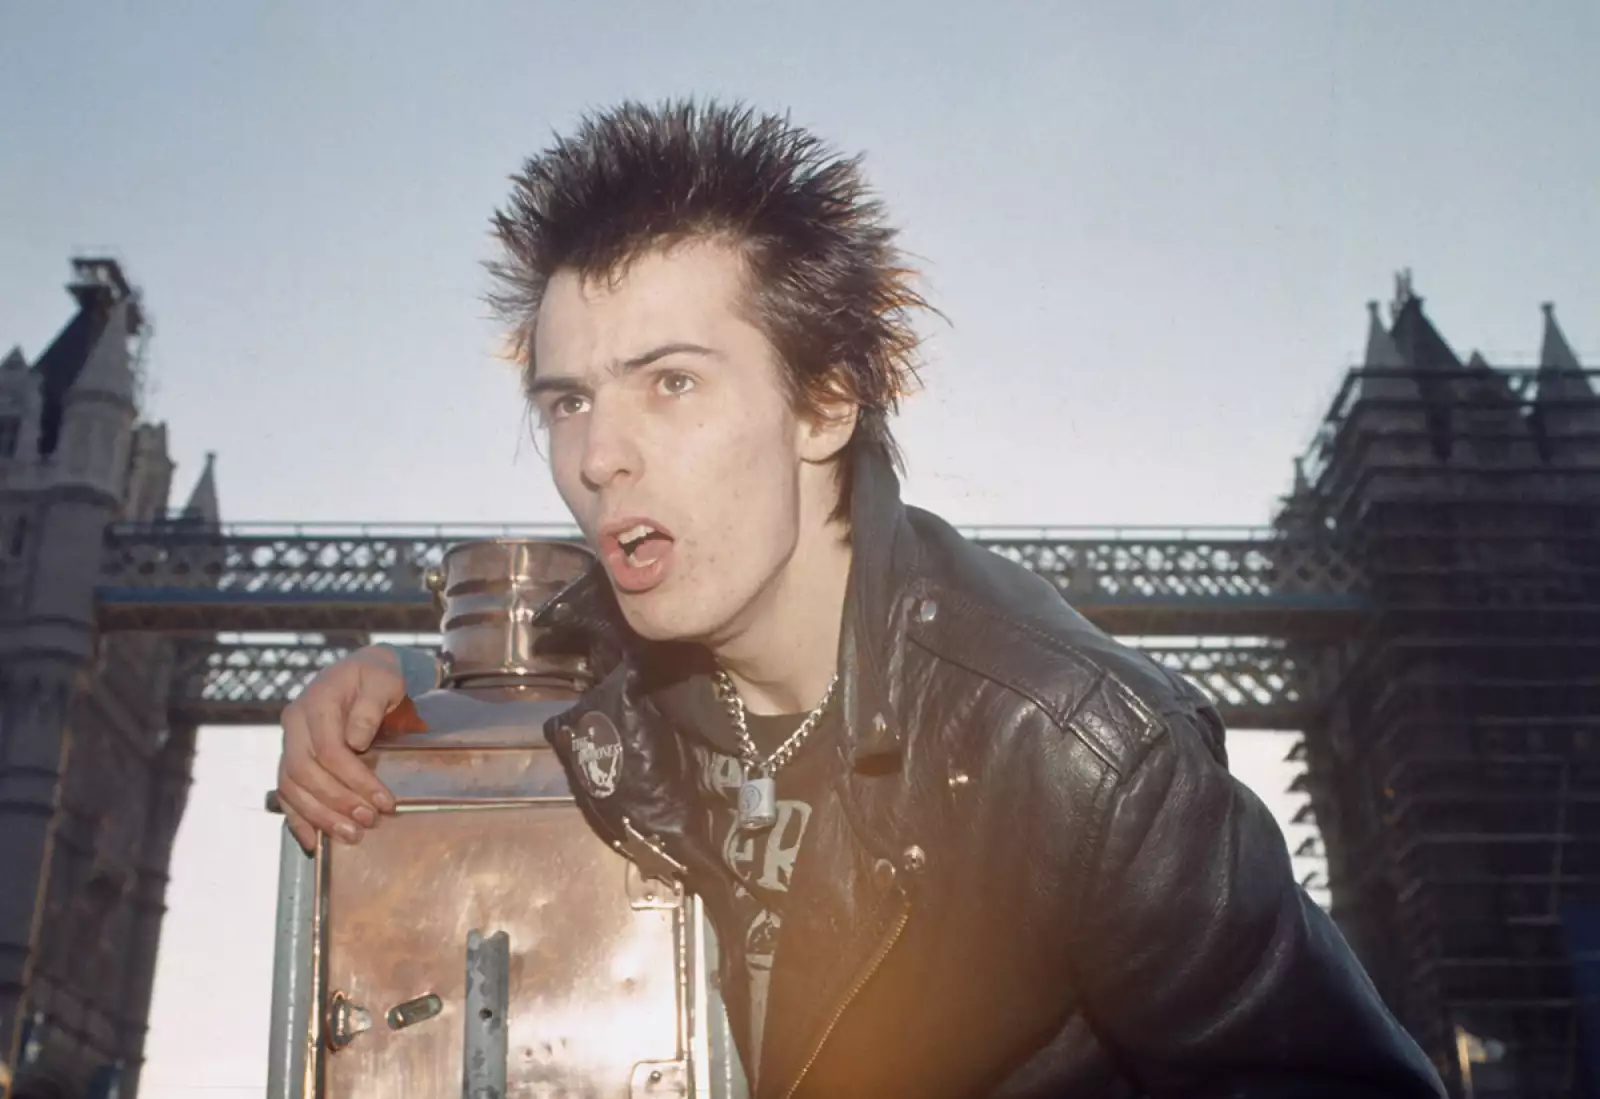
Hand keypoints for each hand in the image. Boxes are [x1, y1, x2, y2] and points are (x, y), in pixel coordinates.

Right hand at [276, 644, 404, 850]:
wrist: (363, 671)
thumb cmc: (377, 677)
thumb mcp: (384, 680)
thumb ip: (370, 706)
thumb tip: (356, 740)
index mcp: (317, 702)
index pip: (328, 749)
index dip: (355, 779)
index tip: (384, 800)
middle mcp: (295, 724)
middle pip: (306, 772)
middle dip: (338, 801)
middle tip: (369, 820)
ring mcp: (290, 742)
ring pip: (292, 786)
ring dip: (320, 816)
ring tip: (352, 834)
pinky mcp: (292, 758)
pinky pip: (286, 793)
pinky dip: (297, 819)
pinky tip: (314, 841)